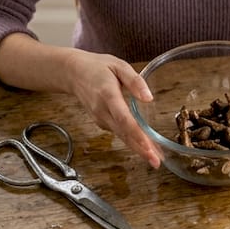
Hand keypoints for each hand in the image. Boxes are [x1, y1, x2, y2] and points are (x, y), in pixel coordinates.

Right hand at [63, 50, 161, 167]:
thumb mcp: (118, 65)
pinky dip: (132, 141)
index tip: (149, 147)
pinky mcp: (102, 122)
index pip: (124, 119)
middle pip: (124, 133)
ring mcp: (100, 118)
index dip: (137, 134)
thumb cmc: (97, 67)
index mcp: (108, 95)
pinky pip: (119, 133)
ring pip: (122, 136)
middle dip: (141, 149)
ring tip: (155, 159)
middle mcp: (103, 111)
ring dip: (138, 148)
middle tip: (156, 162)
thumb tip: (149, 98)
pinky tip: (145, 147)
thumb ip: (135, 81)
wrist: (73, 73)